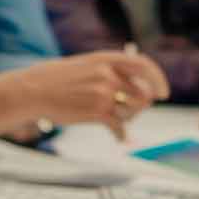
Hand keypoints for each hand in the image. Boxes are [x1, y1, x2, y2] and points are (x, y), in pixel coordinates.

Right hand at [16, 51, 168, 140]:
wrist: (34, 90)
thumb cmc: (58, 79)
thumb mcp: (86, 64)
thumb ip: (110, 70)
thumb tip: (136, 85)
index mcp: (106, 58)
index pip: (144, 65)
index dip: (158, 79)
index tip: (163, 93)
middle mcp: (108, 74)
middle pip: (142, 93)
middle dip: (140, 106)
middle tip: (130, 112)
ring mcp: (103, 93)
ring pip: (132, 111)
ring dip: (128, 118)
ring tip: (116, 120)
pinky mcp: (97, 112)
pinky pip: (119, 126)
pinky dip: (121, 135)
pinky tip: (120, 139)